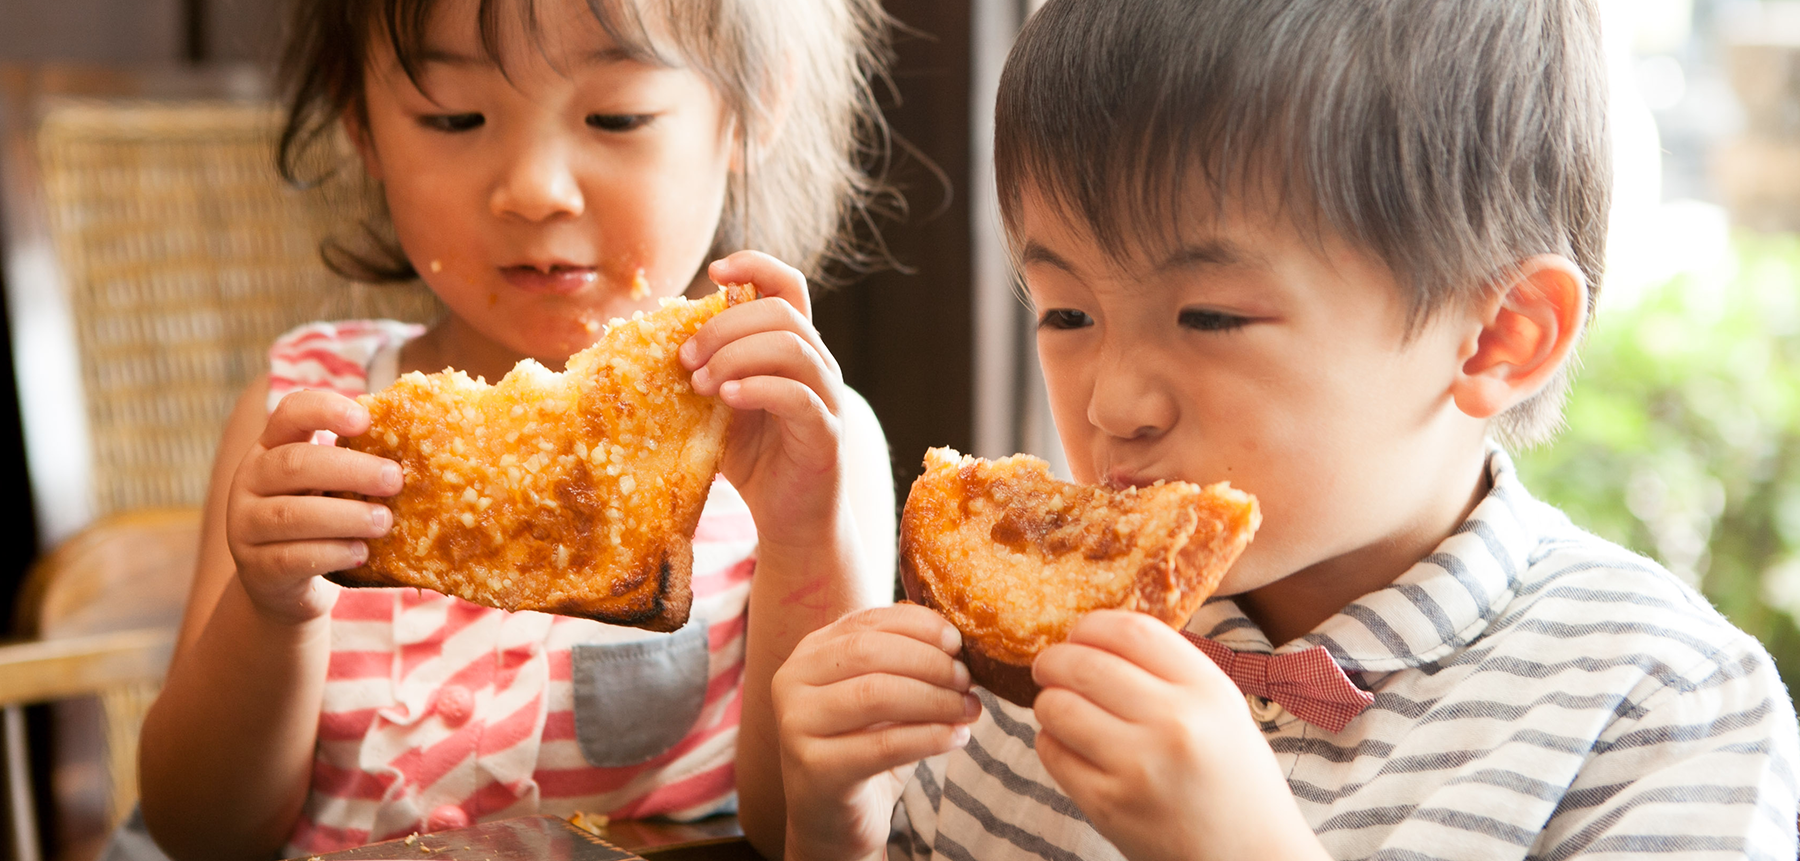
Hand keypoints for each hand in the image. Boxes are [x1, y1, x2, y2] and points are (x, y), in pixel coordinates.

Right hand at [225, 390, 401, 625]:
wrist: (277, 583)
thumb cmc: (315, 520)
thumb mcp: (325, 486)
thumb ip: (352, 465)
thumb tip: (419, 450)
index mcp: (271, 448)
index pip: (289, 413)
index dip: (325, 409)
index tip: (365, 419)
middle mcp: (250, 481)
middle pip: (295, 464)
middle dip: (351, 470)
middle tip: (395, 479)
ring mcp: (246, 525)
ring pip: (292, 515)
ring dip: (346, 516)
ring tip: (384, 521)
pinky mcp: (256, 567)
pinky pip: (292, 557)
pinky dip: (332, 553)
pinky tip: (361, 552)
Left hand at [681, 251, 845, 552]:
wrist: (791, 520)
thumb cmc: (754, 460)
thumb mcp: (719, 406)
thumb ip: (704, 371)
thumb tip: (647, 344)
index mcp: (793, 348)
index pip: (788, 285)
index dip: (755, 265)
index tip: (714, 272)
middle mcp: (817, 364)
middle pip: (781, 312)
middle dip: (725, 326)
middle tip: (685, 358)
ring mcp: (827, 397)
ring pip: (793, 347)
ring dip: (737, 355)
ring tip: (701, 383)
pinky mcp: (826, 433)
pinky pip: (798, 396)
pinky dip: (758, 389)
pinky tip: (727, 399)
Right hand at [773, 604, 982, 860]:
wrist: (834, 820)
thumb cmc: (864, 749)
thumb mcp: (883, 697)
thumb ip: (906, 664)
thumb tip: (961, 645)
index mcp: (810, 653)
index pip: (867, 621)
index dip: (918, 626)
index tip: (957, 642)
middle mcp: (792, 680)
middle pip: (870, 652)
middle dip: (929, 662)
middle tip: (967, 680)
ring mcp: (796, 724)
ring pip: (876, 694)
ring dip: (935, 699)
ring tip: (968, 710)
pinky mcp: (814, 769)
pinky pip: (883, 745)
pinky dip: (929, 738)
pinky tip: (957, 737)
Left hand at [1032, 611, 1329, 860]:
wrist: (1248, 858)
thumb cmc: (1233, 780)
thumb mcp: (1222, 709)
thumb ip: (1169, 670)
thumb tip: (1095, 635)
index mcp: (1208, 692)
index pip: (1131, 632)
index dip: (1093, 624)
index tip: (1080, 632)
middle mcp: (1174, 724)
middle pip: (1084, 663)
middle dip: (1055, 659)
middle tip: (1050, 665)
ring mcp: (1137, 766)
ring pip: (1057, 706)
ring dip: (1050, 701)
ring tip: (1063, 708)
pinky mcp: (1108, 805)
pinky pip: (1052, 752)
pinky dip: (1052, 741)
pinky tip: (1072, 746)